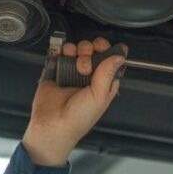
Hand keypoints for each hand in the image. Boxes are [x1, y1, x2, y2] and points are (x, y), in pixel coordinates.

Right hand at [22, 37, 126, 166]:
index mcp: (104, 82)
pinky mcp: (57, 71)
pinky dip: (60, 51)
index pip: (111, 58)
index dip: (108, 49)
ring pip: (77, 48)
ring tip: (72, 65)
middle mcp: (89, 76)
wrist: (53, 126)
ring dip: (74, 50)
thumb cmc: (78, 119)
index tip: (102, 48)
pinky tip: (62, 58)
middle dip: (89, 50)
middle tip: (85, 64)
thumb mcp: (99, 96)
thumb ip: (108, 73)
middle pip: (93, 49)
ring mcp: (72, 72)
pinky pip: (59, 52)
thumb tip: (119, 57)